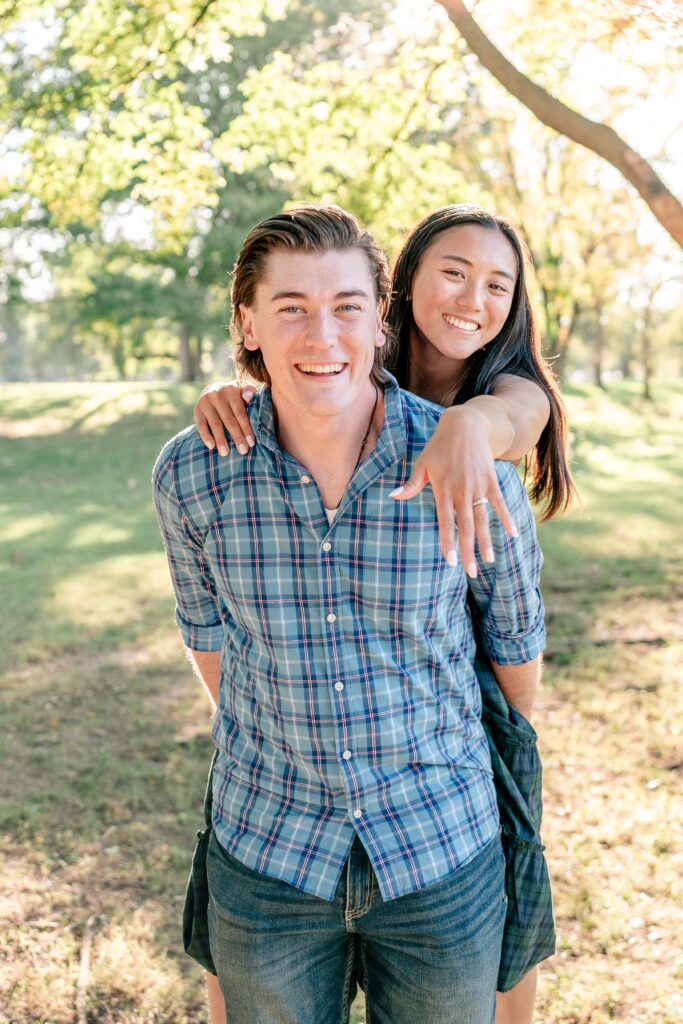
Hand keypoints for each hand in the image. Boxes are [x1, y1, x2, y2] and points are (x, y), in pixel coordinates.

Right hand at [194, 381, 256, 455]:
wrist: (213, 390)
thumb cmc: (234, 395)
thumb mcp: (242, 389)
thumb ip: (248, 391)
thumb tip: (250, 396)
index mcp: (231, 390)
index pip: (240, 413)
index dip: (246, 428)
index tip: (251, 443)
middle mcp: (217, 395)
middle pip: (229, 420)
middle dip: (237, 437)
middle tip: (243, 451)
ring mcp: (206, 403)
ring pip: (215, 424)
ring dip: (221, 440)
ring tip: (225, 453)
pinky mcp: (197, 410)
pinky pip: (201, 425)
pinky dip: (206, 436)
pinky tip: (211, 446)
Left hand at [390, 405, 517, 576]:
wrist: (464, 425)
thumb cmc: (439, 447)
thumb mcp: (422, 464)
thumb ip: (411, 484)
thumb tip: (394, 496)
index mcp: (442, 489)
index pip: (445, 522)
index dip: (448, 542)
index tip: (451, 562)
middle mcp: (461, 491)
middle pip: (465, 526)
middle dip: (468, 550)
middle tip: (471, 572)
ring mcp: (477, 486)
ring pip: (483, 519)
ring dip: (486, 540)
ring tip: (490, 560)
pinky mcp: (490, 480)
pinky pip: (500, 503)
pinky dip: (507, 518)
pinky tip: (513, 534)